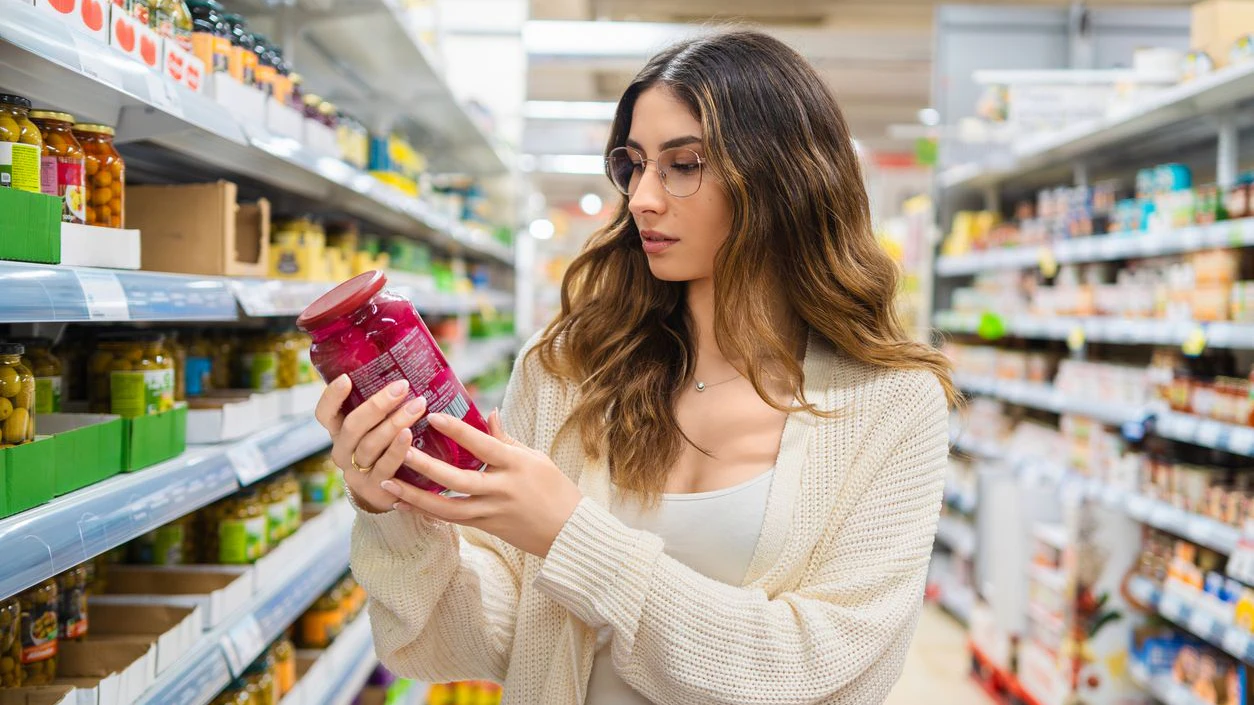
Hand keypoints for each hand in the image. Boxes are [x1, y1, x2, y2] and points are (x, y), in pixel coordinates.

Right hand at [314, 375, 429, 513]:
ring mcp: (356, 472)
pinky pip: (385, 466)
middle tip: (402, 386)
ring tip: (417, 406)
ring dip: (394, 423)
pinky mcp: (374, 489)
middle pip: (353, 426)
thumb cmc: (384, 451)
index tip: (346, 378)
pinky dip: (398, 450)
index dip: (332, 397)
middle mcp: (342, 451)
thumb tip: (406, 373)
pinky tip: (410, 435)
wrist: (386, 496)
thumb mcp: (374, 430)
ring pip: (370, 445)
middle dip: (378, 405)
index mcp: (338, 433)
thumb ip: (381, 409)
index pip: (324, 414)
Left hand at [380, 410, 583, 556]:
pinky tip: (404, 504)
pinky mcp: (487, 528)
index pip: (483, 445)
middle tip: (400, 451)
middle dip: (427, 466)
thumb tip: (488, 413)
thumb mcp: (535, 458)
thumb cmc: (555, 489)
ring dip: (416, 496)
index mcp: (517, 465)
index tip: (432, 417)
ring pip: (448, 507)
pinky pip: (452, 520)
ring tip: (389, 484)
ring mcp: (493, 512)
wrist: (568, 532)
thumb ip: (506, 439)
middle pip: (458, 479)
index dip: (457, 431)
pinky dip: (427, 511)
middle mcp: (502, 489)